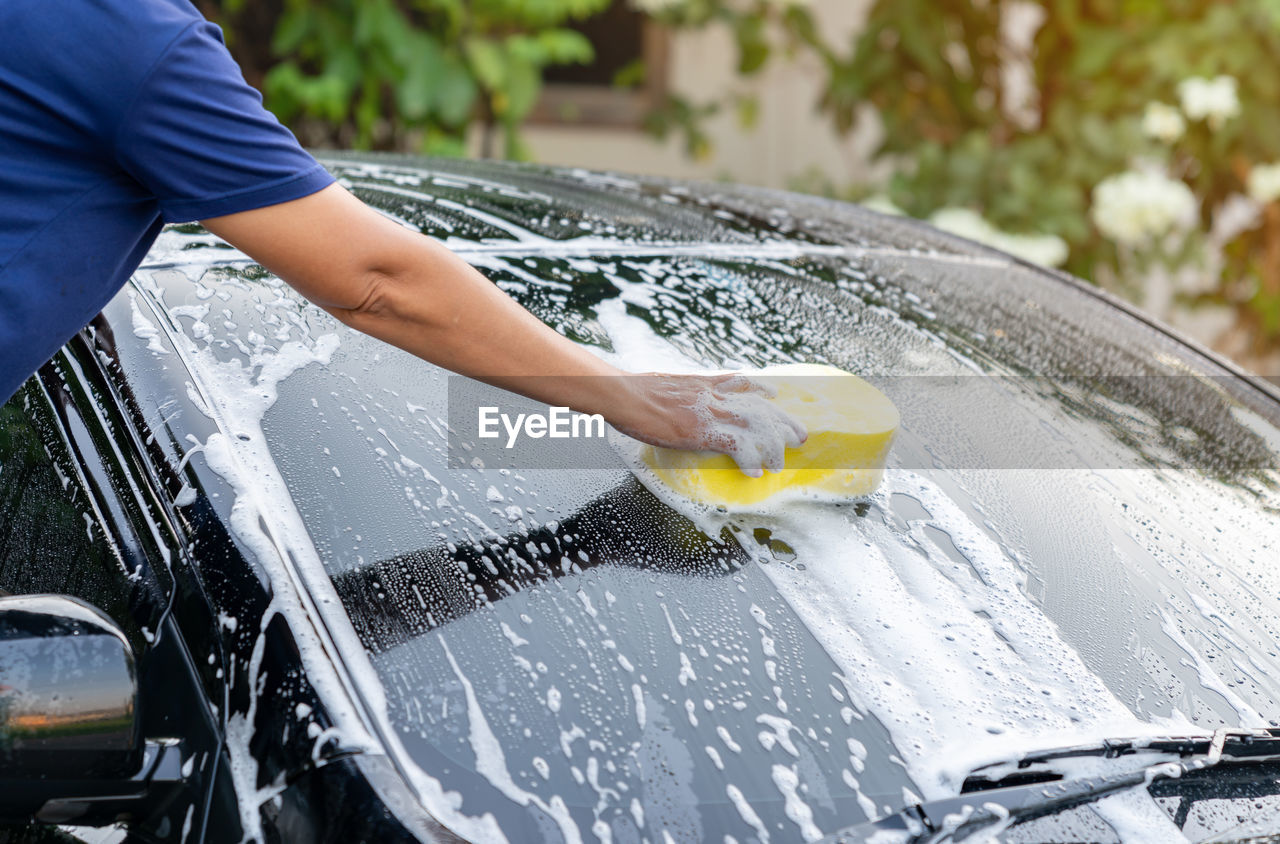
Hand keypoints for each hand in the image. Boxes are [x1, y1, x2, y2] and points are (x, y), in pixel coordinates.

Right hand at [608, 373, 807, 476]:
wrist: (622, 393)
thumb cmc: (632, 390)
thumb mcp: (664, 381)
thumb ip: (679, 388)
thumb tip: (675, 393)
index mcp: (704, 384)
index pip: (743, 383)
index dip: (763, 390)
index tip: (777, 395)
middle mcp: (713, 395)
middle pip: (760, 406)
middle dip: (782, 422)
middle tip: (800, 436)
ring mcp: (709, 411)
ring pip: (756, 425)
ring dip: (771, 446)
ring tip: (780, 463)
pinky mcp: (701, 430)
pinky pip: (735, 445)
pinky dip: (748, 459)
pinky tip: (755, 472)